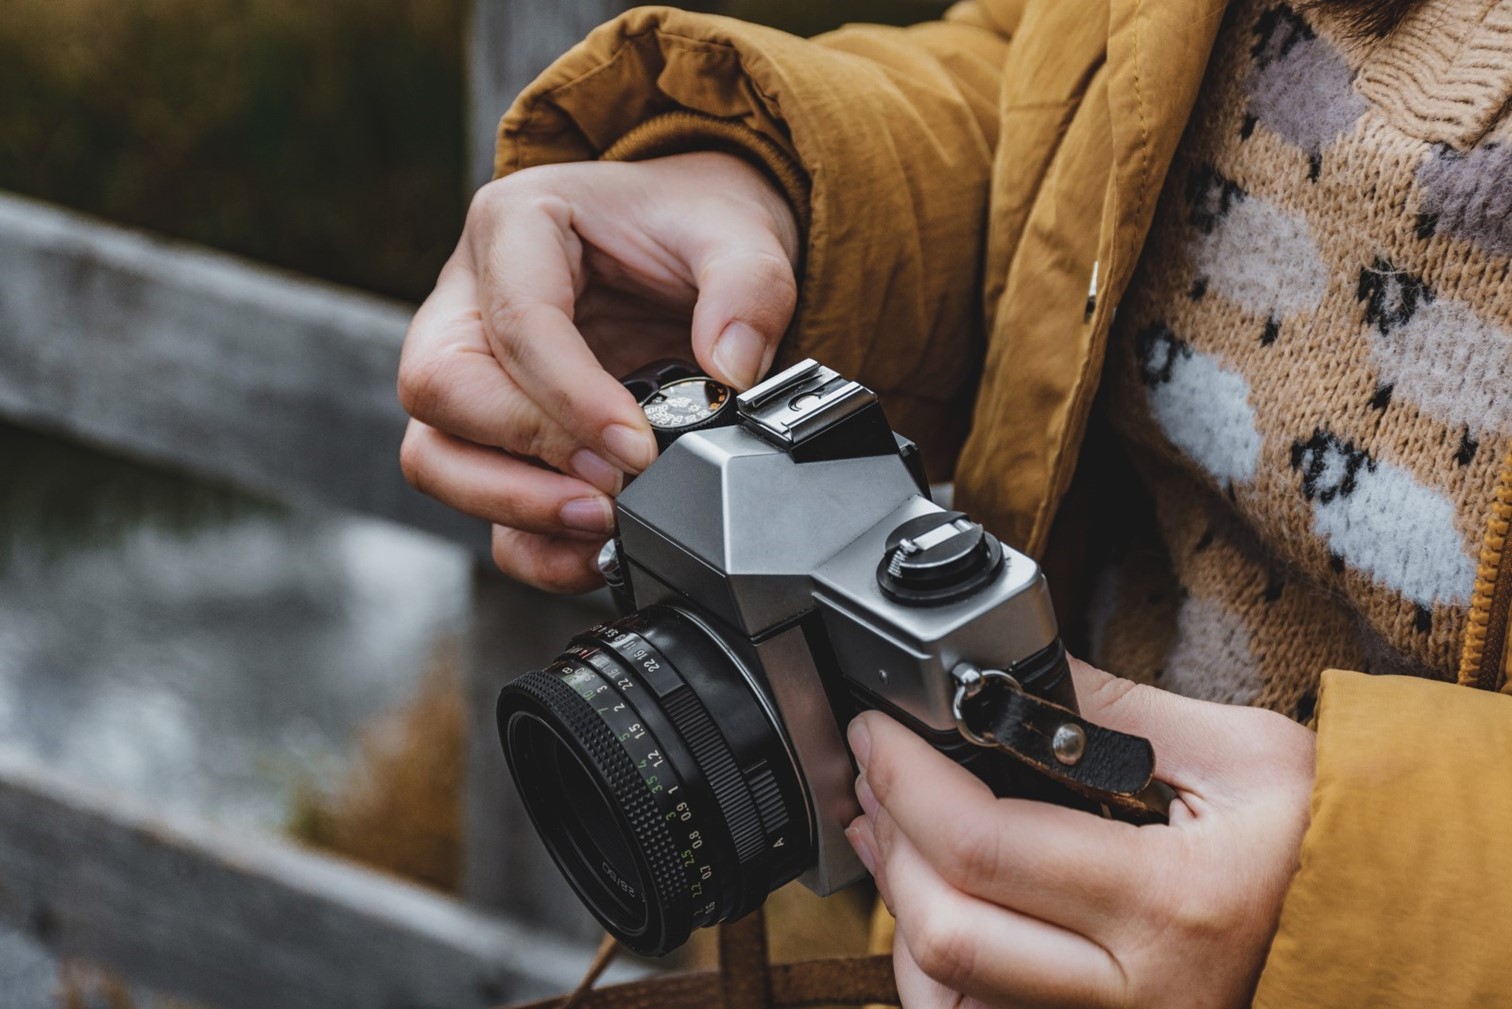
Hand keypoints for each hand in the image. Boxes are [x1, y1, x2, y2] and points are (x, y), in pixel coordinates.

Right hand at [398, 152, 799, 590]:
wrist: (696, 245)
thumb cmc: (692, 224)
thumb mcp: (738, 231)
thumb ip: (748, 289)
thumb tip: (730, 373)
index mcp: (516, 226)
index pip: (516, 321)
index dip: (570, 397)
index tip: (638, 446)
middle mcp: (471, 299)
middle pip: (442, 390)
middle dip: (526, 455)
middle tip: (614, 489)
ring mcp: (474, 373)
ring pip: (436, 455)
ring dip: (512, 506)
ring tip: (600, 526)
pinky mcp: (498, 435)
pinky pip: (482, 502)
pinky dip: (529, 541)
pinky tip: (593, 551)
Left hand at [845, 658, 1314, 1008]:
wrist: (1376, 936)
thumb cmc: (1321, 847)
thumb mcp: (1245, 757)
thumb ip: (1117, 710)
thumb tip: (1011, 673)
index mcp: (1172, 904)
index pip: (984, 846)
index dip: (906, 779)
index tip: (878, 730)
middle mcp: (1136, 993)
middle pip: (945, 932)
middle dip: (888, 838)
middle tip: (875, 773)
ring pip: (945, 997)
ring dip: (896, 906)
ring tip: (889, 831)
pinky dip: (935, 967)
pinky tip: (929, 906)